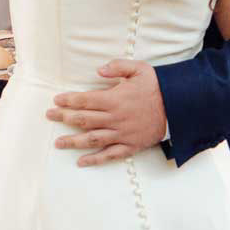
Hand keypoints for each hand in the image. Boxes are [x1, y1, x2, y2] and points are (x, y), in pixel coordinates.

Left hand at [46, 59, 166, 164]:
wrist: (180, 108)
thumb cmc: (157, 87)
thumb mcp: (139, 69)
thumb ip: (117, 67)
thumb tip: (98, 70)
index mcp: (115, 99)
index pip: (85, 100)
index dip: (68, 101)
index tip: (56, 101)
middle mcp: (115, 118)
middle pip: (84, 119)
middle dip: (64, 118)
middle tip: (49, 116)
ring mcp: (122, 134)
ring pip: (92, 139)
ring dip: (73, 141)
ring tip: (58, 143)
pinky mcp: (130, 146)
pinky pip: (110, 155)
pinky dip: (95, 160)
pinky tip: (81, 162)